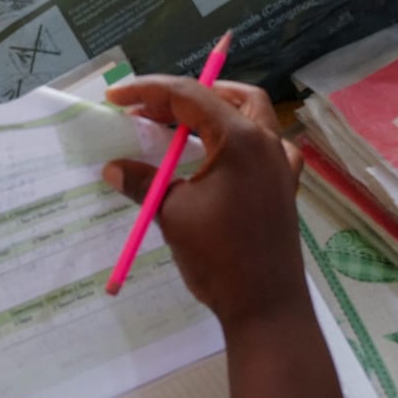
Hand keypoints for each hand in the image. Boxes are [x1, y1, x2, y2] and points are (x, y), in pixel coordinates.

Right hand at [102, 77, 311, 329]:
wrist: (266, 307)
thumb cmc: (219, 257)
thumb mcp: (173, 214)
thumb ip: (143, 183)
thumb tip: (113, 168)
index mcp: (241, 139)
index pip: (190, 96)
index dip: (148, 90)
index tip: (116, 96)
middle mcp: (266, 142)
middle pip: (224, 97)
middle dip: (181, 98)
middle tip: (144, 110)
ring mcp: (281, 164)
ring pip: (251, 114)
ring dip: (215, 110)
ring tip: (178, 122)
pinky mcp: (284, 186)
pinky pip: (266, 145)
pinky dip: (241, 138)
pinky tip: (221, 154)